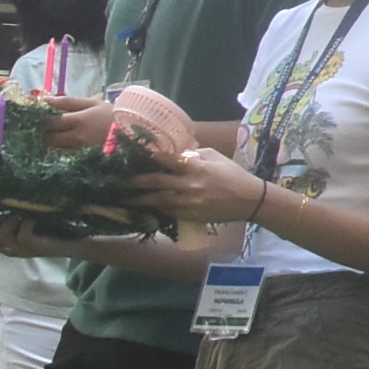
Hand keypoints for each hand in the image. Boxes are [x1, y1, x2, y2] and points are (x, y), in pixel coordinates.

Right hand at [0, 217, 84, 258]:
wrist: (73, 243)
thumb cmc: (46, 227)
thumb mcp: (22, 216)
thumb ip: (7, 207)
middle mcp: (4, 246)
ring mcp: (18, 249)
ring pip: (0, 236)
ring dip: (7, 221)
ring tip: (18, 214)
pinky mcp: (33, 248)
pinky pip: (22, 236)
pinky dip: (25, 225)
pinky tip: (33, 220)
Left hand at [46, 85, 194, 155]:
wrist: (137, 134)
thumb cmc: (114, 115)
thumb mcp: (93, 103)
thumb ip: (68, 102)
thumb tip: (45, 99)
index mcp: (78, 121)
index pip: (48, 123)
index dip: (37, 122)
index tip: (33, 120)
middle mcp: (77, 138)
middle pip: (47, 139)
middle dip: (39, 135)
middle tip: (35, 131)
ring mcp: (80, 152)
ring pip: (53, 151)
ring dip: (47, 146)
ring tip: (45, 140)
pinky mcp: (84, 161)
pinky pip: (64, 159)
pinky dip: (57, 154)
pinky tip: (58, 150)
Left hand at [127, 148, 268, 225]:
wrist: (250, 200)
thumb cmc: (234, 175)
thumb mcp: (216, 157)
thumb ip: (194, 154)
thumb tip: (176, 153)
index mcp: (196, 166)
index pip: (167, 159)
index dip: (149, 157)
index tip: (132, 156)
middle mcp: (190, 184)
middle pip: (156, 182)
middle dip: (135, 182)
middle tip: (118, 182)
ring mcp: (189, 201)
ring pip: (157, 200)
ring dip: (139, 199)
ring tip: (123, 198)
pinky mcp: (191, 215)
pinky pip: (168, 211)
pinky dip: (155, 209)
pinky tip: (144, 208)